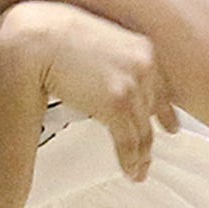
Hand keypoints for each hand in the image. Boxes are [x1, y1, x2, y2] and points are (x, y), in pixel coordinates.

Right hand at [0, 0, 173, 181]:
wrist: (38, 38)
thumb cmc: (55, 35)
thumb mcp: (98, 42)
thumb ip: (114, 62)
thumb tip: (110, 85)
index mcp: (142, 48)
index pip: (161, 87)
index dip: (165, 112)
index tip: (169, 126)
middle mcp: (143, 66)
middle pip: (151, 112)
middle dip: (149, 138)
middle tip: (147, 156)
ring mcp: (132, 85)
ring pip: (142, 131)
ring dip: (141, 156)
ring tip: (138, 171)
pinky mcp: (116, 105)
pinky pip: (128, 141)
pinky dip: (130, 160)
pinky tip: (130, 171)